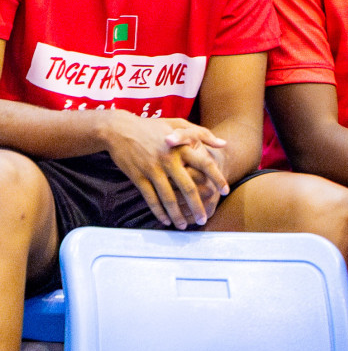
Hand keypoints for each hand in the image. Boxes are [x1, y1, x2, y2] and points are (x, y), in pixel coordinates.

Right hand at [99, 110, 227, 228]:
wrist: (119, 129)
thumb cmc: (151, 127)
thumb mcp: (178, 124)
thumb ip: (202, 134)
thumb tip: (224, 144)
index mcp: (181, 147)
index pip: (205, 164)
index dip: (217, 178)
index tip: (226, 191)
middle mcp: (169, 159)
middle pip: (188, 187)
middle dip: (198, 206)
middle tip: (204, 219)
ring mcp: (152, 169)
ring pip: (169, 197)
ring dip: (177, 214)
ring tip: (183, 226)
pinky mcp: (138, 177)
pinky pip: (150, 198)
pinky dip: (158, 211)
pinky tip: (165, 220)